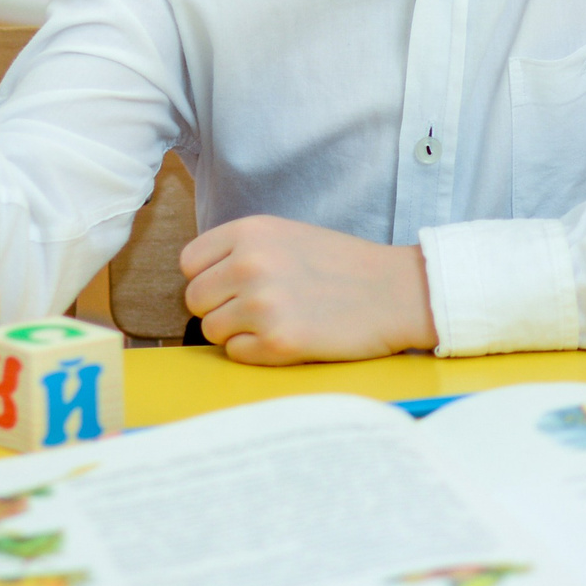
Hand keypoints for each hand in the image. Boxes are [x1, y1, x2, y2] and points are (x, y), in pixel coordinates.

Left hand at [179, 215, 435, 364]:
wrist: (396, 292)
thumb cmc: (342, 265)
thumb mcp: (286, 235)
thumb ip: (240, 251)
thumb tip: (200, 281)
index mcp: (249, 232)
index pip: (189, 262)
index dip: (208, 277)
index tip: (230, 285)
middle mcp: (249, 264)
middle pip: (195, 299)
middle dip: (219, 308)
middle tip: (257, 309)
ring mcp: (262, 304)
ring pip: (212, 330)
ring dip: (237, 332)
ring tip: (275, 321)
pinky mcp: (278, 342)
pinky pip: (236, 354)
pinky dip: (256, 352)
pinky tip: (287, 337)